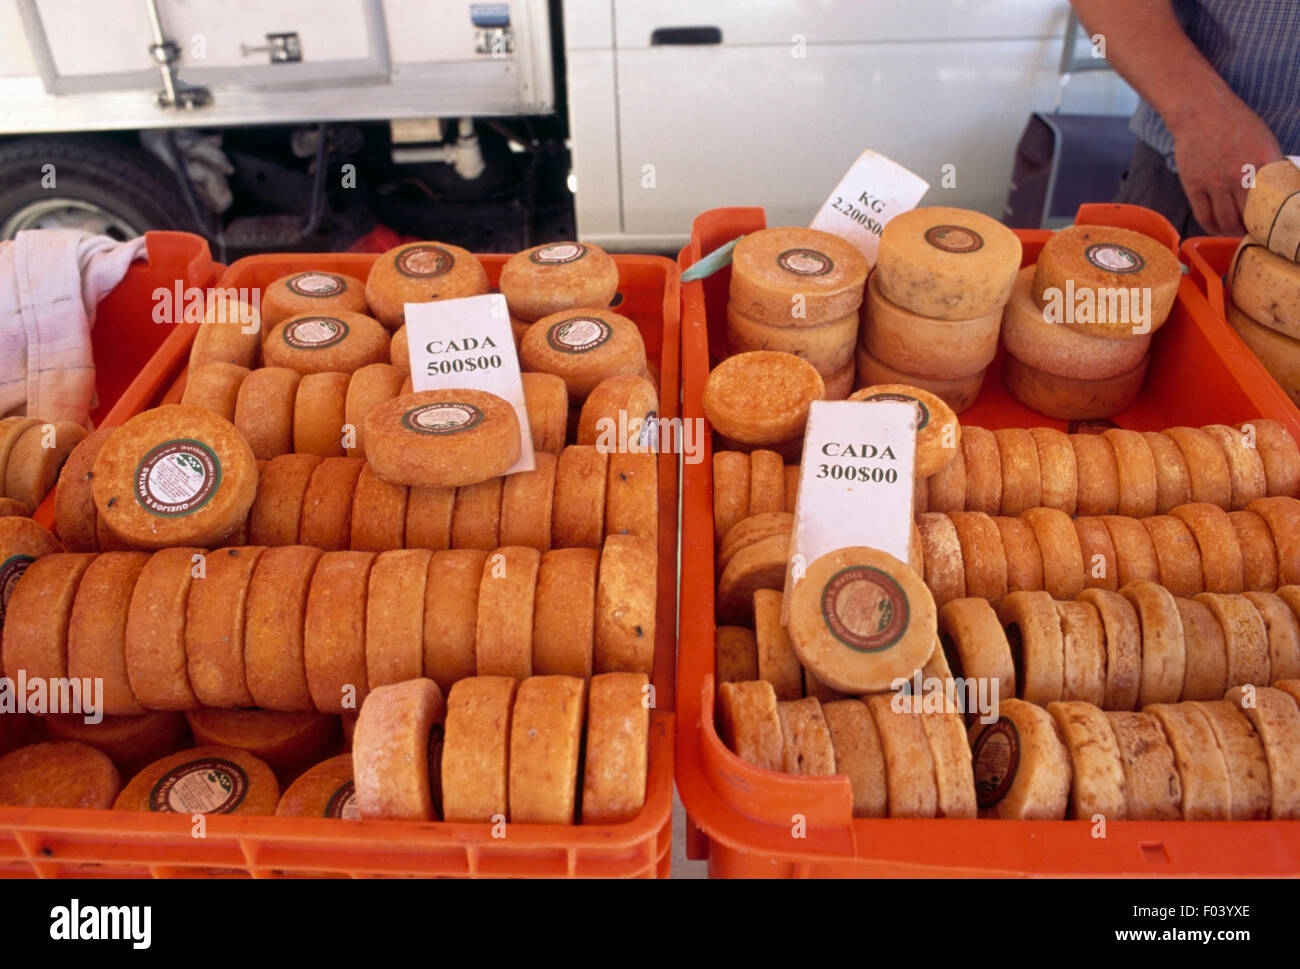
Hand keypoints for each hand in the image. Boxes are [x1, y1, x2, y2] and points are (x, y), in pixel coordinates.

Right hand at [1168, 89, 1283, 234]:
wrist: (1200, 111)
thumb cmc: (1236, 123)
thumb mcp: (1264, 141)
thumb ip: (1270, 166)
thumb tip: (1277, 191)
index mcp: (1263, 161)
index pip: (1273, 202)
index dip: (1274, 219)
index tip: (1275, 226)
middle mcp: (1239, 174)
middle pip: (1250, 217)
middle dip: (1255, 228)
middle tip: (1258, 231)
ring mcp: (1214, 182)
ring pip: (1226, 221)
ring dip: (1234, 230)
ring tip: (1239, 230)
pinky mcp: (1194, 185)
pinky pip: (1204, 216)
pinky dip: (1213, 227)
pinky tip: (1219, 227)